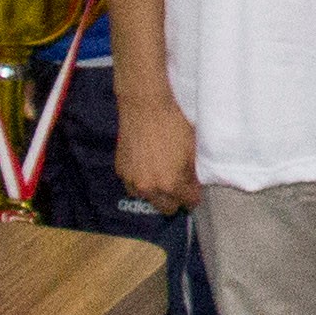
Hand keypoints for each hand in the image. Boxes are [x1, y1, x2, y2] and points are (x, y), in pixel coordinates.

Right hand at [121, 90, 201, 214]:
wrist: (145, 106)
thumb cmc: (173, 124)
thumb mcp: (191, 149)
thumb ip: (193, 172)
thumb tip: (194, 182)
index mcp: (172, 184)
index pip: (189, 201)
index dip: (194, 195)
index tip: (194, 189)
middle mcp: (150, 188)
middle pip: (167, 208)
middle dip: (175, 198)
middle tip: (179, 185)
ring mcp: (133, 181)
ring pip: (148, 198)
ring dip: (155, 192)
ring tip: (160, 176)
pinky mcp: (121, 171)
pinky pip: (132, 185)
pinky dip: (140, 181)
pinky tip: (146, 168)